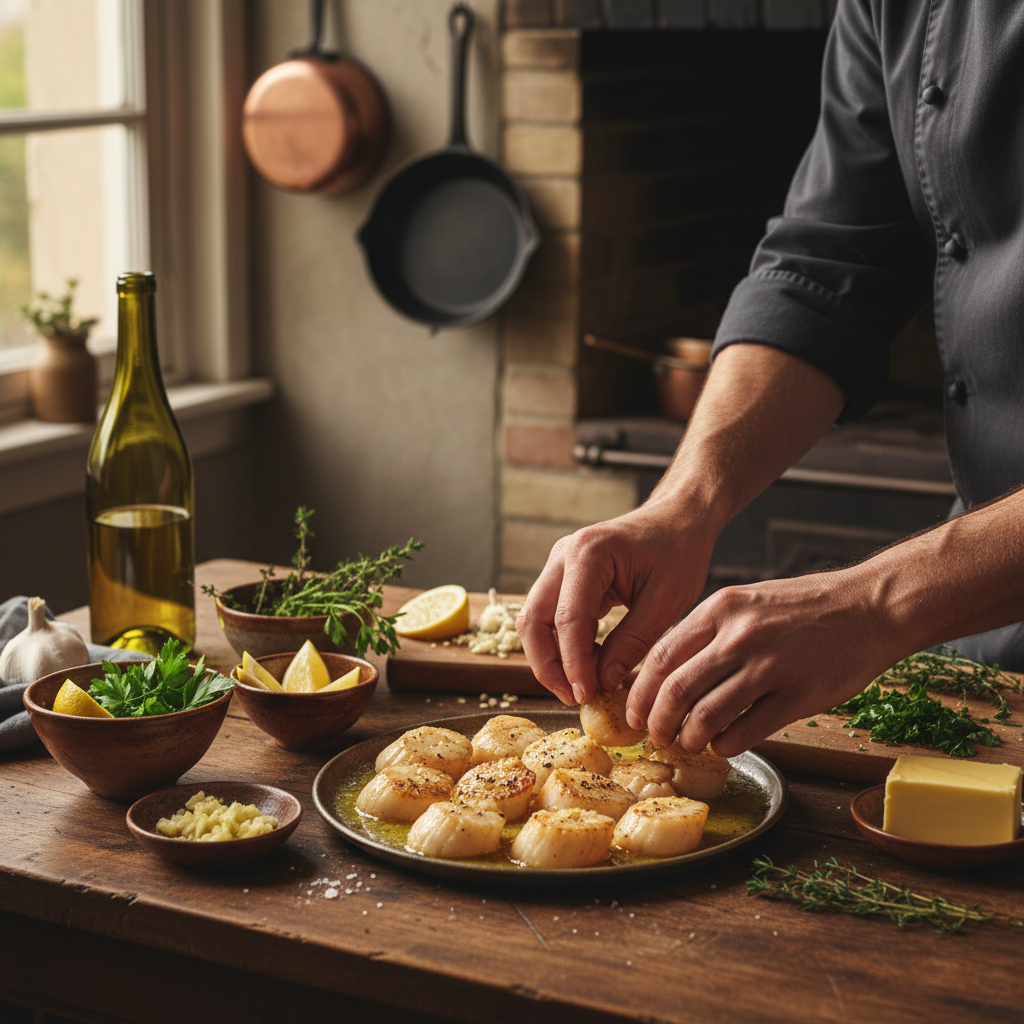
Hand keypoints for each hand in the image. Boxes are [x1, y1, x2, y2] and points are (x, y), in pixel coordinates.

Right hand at [515, 500, 716, 705]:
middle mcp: (563, 555)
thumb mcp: (667, 601)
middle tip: (574, 698)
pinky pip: (547, 616)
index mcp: (589, 554)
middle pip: (534, 620)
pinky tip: (586, 666)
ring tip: (579, 688)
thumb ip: (634, 641)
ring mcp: (558, 565)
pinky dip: (559, 644)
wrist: (678, 519)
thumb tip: (604, 682)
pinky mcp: (562, 577)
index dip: (573, 663)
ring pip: (533, 620)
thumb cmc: (679, 551)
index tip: (586, 696)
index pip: (568, 619)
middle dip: (548, 665)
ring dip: (549, 658)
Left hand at [624, 564, 900, 755]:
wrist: (869, 606)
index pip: (661, 656)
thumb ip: (708, 631)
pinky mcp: (798, 695)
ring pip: (707, 715)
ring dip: (690, 738)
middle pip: (676, 689)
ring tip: (688, 745)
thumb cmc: (805, 606)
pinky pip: (746, 731)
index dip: (641, 692)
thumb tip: (667, 671)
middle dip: (658, 722)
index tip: (635, 712)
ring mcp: (770, 666)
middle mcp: (739, 636)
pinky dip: (727, 745)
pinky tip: (725, 745)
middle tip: (655, 737)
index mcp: (720, 609)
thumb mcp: (746, 601)